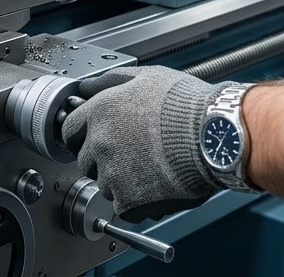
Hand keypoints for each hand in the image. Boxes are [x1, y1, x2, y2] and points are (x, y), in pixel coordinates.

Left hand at [61, 66, 225, 220]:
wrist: (214, 136)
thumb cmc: (185, 105)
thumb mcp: (144, 77)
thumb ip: (110, 81)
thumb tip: (88, 86)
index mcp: (99, 111)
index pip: (69, 130)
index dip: (82, 135)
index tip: (92, 139)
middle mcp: (100, 142)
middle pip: (84, 160)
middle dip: (101, 159)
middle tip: (129, 155)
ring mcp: (112, 173)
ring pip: (104, 184)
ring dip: (119, 181)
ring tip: (148, 169)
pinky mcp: (129, 200)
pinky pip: (122, 207)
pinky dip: (136, 202)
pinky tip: (155, 186)